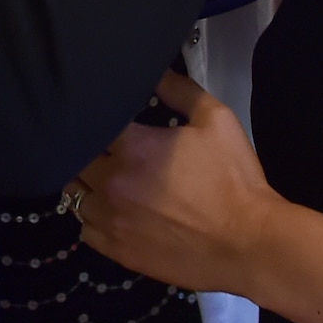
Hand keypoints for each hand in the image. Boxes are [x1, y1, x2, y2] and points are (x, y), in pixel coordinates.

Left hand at [72, 72, 284, 296]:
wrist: (248, 242)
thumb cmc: (234, 178)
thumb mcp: (215, 120)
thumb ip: (179, 90)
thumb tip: (154, 70)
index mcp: (131, 146)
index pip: (92, 121)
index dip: (98, 115)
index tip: (108, 116)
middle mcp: (110, 182)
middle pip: (75, 157)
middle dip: (88, 147)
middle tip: (105, 145)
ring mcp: (110, 220)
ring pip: (74, 194)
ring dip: (86, 182)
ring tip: (104, 177)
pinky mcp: (117, 251)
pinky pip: (85, 229)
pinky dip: (92, 217)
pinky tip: (110, 210)